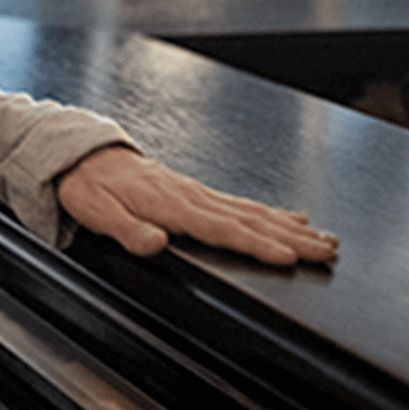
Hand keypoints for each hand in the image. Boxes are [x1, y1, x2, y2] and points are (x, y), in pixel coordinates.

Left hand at [56, 146, 338, 266]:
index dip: (256, 244)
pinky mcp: (194, 190)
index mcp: (169, 204)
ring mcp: (195, 191)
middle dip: (291, 238)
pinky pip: (240, 203)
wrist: (80, 153)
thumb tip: (156, 243)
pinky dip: (270, 212)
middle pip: (249, 220)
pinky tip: (290, 218)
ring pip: (251, 211)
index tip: (289, 256)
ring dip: (290, 226)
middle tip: (329, 252)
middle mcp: (189, 196)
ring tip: (324, 240)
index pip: (222, 229)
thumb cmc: (88, 185)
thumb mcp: (95, 211)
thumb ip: (127, 229)